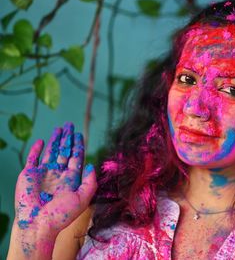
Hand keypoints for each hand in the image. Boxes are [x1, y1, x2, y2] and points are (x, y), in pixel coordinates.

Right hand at [13, 122, 96, 256]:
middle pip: (64, 152)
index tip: (80, 135)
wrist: (37, 223)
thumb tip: (90, 165)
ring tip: (59, 128)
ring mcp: (43, 174)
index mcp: (71, 180)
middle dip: (68, 139)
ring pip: (51, 152)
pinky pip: (33, 158)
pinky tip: (41, 141)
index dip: (79, 146)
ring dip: (55, 140)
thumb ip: (90, 182)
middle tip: (70, 125)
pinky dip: (37, 149)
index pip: (76, 158)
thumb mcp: (83, 198)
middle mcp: (58, 175)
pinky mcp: (29, 174)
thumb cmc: (61, 214)